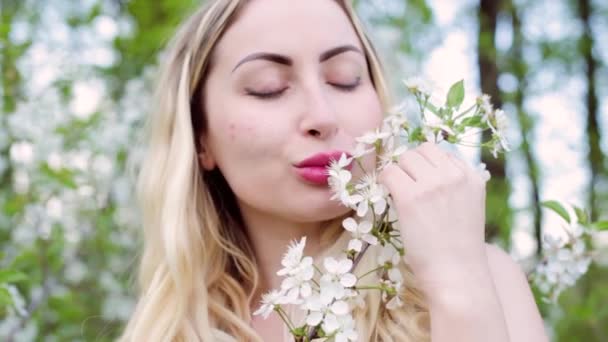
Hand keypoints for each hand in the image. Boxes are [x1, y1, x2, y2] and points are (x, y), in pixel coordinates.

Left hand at [378, 142, 489, 291]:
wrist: (457, 275)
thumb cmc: (458, 249)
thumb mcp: (467, 208)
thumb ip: (453, 186)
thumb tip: (422, 170)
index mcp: (473, 177)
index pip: (444, 153)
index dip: (428, 166)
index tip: (421, 182)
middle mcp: (455, 175)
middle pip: (422, 150)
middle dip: (411, 165)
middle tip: (406, 186)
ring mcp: (432, 184)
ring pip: (404, 158)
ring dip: (398, 173)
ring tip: (399, 194)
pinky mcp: (410, 196)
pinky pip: (389, 173)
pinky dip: (384, 181)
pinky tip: (388, 196)